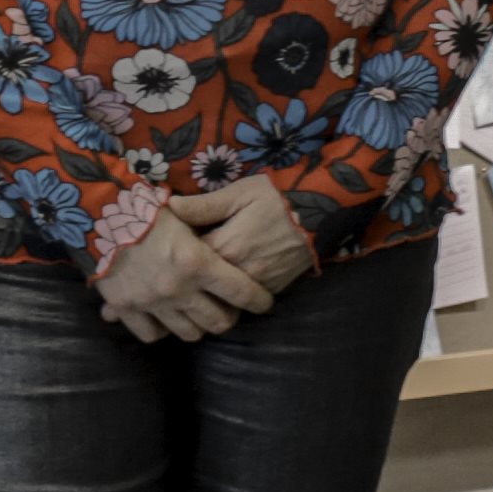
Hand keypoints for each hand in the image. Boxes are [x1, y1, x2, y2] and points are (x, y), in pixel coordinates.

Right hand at [95, 197, 274, 343]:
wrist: (96, 211)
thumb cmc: (145, 206)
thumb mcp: (183, 213)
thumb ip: (208, 231)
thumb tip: (231, 238)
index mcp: (198, 262)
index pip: (242, 292)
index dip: (259, 300)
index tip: (263, 302)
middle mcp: (179, 288)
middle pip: (219, 321)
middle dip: (229, 316)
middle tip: (227, 307)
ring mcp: (152, 302)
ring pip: (189, 333)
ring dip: (198, 324)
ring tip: (197, 313)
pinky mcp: (127, 308)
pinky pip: (152, 334)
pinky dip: (161, 329)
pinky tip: (163, 317)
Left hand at [174, 176, 314, 299]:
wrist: (322, 214)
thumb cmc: (278, 198)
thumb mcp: (240, 193)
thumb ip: (205, 205)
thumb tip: (170, 206)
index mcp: (227, 246)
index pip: (189, 259)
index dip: (178, 252)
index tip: (171, 245)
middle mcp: (240, 272)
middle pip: (203, 283)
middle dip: (191, 275)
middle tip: (180, 264)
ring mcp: (258, 284)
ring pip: (223, 296)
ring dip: (211, 288)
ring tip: (202, 275)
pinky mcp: (272, 290)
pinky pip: (244, 298)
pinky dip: (232, 292)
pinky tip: (226, 280)